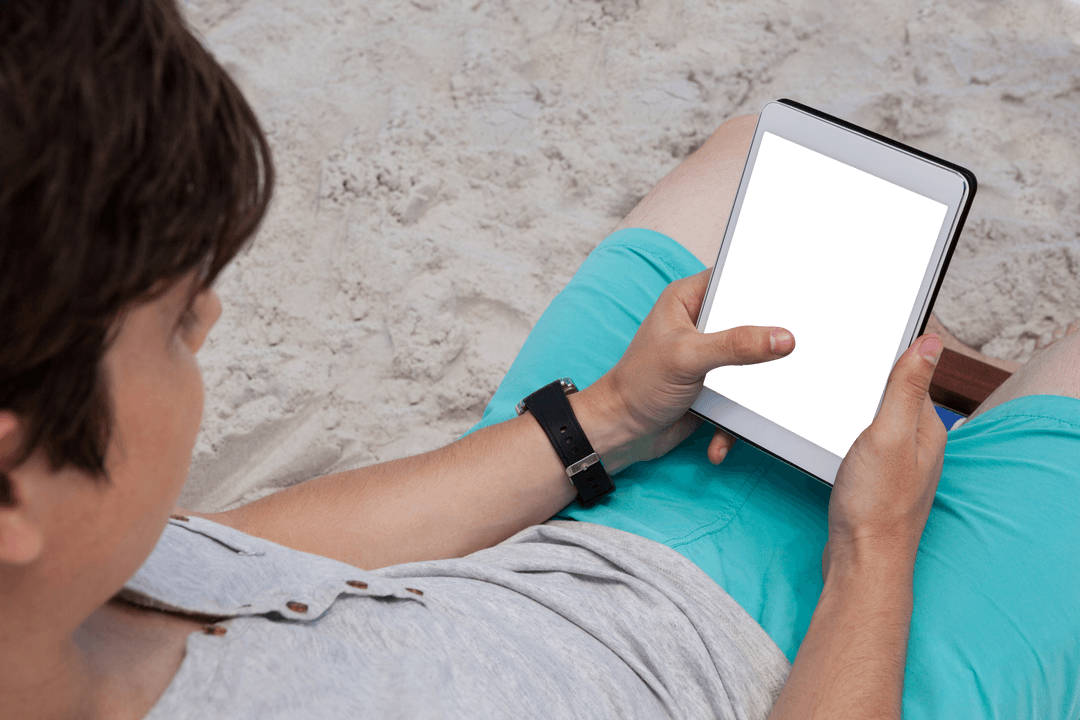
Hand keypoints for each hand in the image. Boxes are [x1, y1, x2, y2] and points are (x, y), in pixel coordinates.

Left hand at [596, 268, 794, 467]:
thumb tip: (783, 338)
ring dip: (759, 391)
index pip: (735, 278)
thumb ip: (736, 345)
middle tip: (798, 352)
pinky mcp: (715, 388)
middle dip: (770, 344)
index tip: (798, 296)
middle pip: (751, 324)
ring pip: (753, 365)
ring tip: (770, 407)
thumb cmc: (638, 385)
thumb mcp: (688, 357)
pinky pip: (743, 398)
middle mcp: (701, 324)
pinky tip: (719, 443)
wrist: (620, 433)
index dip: (765, 284)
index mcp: (688, 299)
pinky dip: (737, 421)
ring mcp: (710, 357)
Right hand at [822, 334, 947, 579]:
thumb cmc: (876, 505)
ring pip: (869, 414)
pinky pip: (856, 437)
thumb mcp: (889, 436)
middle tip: (827, 351)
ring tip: (817, 381)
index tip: (859, 325)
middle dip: (862, 372)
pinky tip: (818, 422)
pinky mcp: (870, 476)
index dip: (887, 348)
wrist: (860, 561)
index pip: (910, 372)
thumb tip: (931, 341)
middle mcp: (914, 441)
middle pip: (888, 392)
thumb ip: (906, 388)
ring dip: (846, 399)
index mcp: (925, 426)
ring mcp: (892, 460)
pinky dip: (838, 424)